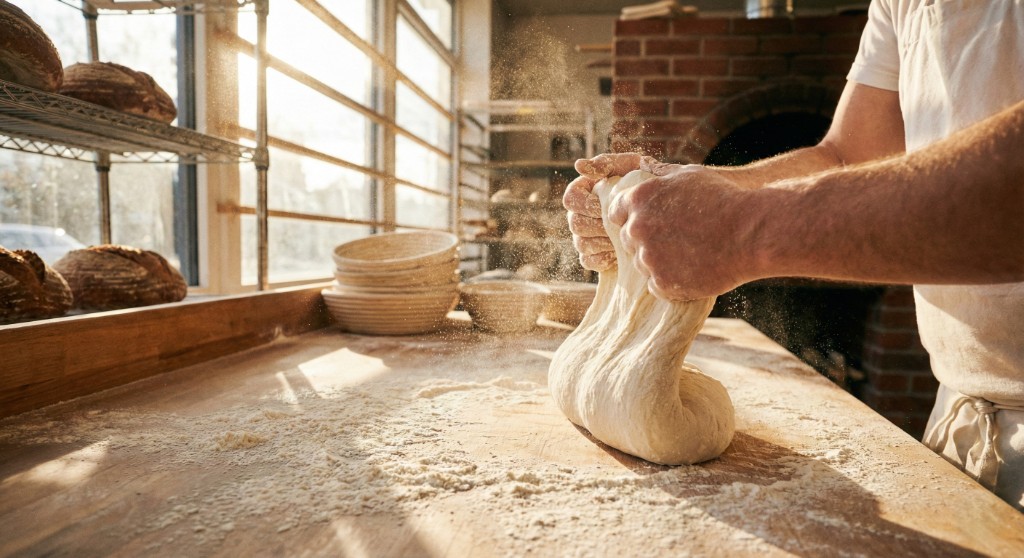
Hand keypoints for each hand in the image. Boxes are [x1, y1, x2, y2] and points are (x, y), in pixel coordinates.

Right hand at [563, 153, 657, 270]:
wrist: (666, 209)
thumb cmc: (646, 182)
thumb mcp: (631, 166)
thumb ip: (606, 163)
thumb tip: (579, 165)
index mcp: (584, 192)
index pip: (570, 199)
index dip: (585, 204)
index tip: (605, 205)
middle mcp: (580, 214)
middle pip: (574, 224)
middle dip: (598, 225)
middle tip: (620, 224)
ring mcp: (585, 237)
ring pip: (581, 243)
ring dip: (602, 242)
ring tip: (623, 238)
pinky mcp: (594, 256)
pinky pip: (588, 261)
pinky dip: (603, 258)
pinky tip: (620, 253)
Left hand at [607, 164, 759, 300]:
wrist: (750, 233)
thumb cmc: (724, 199)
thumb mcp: (689, 175)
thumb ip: (661, 178)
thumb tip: (645, 171)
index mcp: (639, 199)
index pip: (617, 212)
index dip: (631, 217)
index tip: (647, 223)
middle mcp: (637, 228)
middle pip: (629, 240)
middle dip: (647, 240)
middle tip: (678, 240)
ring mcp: (648, 258)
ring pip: (643, 264)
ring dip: (660, 262)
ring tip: (692, 254)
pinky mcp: (662, 283)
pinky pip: (657, 285)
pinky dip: (672, 282)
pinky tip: (693, 270)